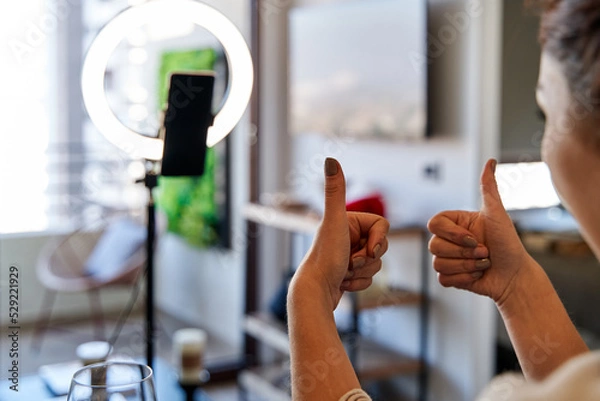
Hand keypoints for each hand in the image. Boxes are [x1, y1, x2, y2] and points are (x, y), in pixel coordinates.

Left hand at [293, 158, 389, 309]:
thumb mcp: (334, 222)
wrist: (314, 294)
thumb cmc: (325, 258)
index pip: (383, 225)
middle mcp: (345, 235)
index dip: (379, 240)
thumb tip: (330, 158)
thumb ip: (335, 192)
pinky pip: (368, 277)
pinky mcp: (347, 273)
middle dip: (369, 258)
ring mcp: (347, 254)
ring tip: (344, 274)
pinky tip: (343, 283)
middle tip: (351, 263)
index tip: (366, 250)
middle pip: (381, 245)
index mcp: (346, 220)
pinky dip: (359, 283)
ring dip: (364, 272)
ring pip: (377, 263)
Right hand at [427, 159, 534, 304]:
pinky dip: (463, 279)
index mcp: (455, 223)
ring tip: (483, 263)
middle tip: (485, 252)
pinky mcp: (449, 277)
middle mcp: (449, 240)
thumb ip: (489, 188)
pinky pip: (443, 279)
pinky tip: (477, 275)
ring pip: (438, 264)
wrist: (516, 276)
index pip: (434, 224)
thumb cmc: (509, 244)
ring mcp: (448, 259)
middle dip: (464, 253)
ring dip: (466, 267)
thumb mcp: (498, 215)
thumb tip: (491, 160)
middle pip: (434, 245)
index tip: (474, 238)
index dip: (453, 234)